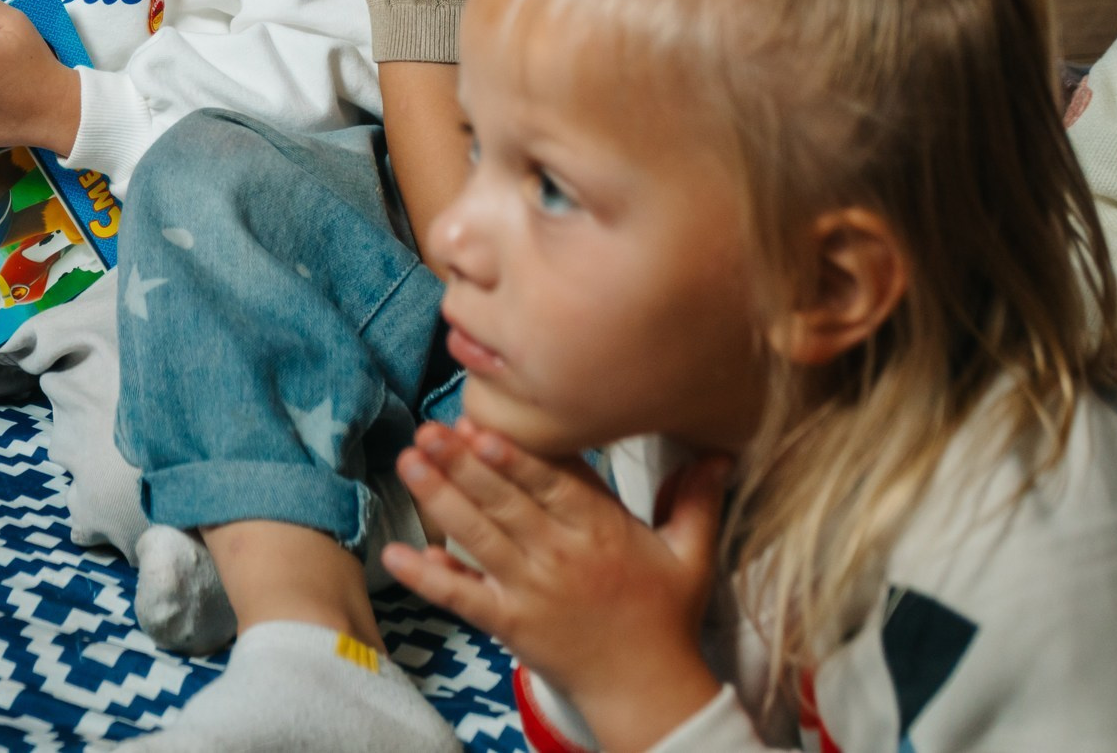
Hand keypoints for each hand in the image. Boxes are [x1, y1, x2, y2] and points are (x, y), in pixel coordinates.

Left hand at [381, 419, 726, 752]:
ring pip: (480, 538)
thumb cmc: (666, 618)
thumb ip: (696, 500)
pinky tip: (396, 554)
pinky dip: (428, 577)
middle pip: (507, 502)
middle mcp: (563, 556)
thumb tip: (720, 453)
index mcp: (603, 530)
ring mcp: (533, 591)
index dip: (516, 453)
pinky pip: (463, 597)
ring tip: (408, 463)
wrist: (648, 691)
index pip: (554, 482)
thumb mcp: (690, 556)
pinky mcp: (510, 624)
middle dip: (464, 463)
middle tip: (428, 430)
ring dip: (440, 500)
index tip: (481, 424)